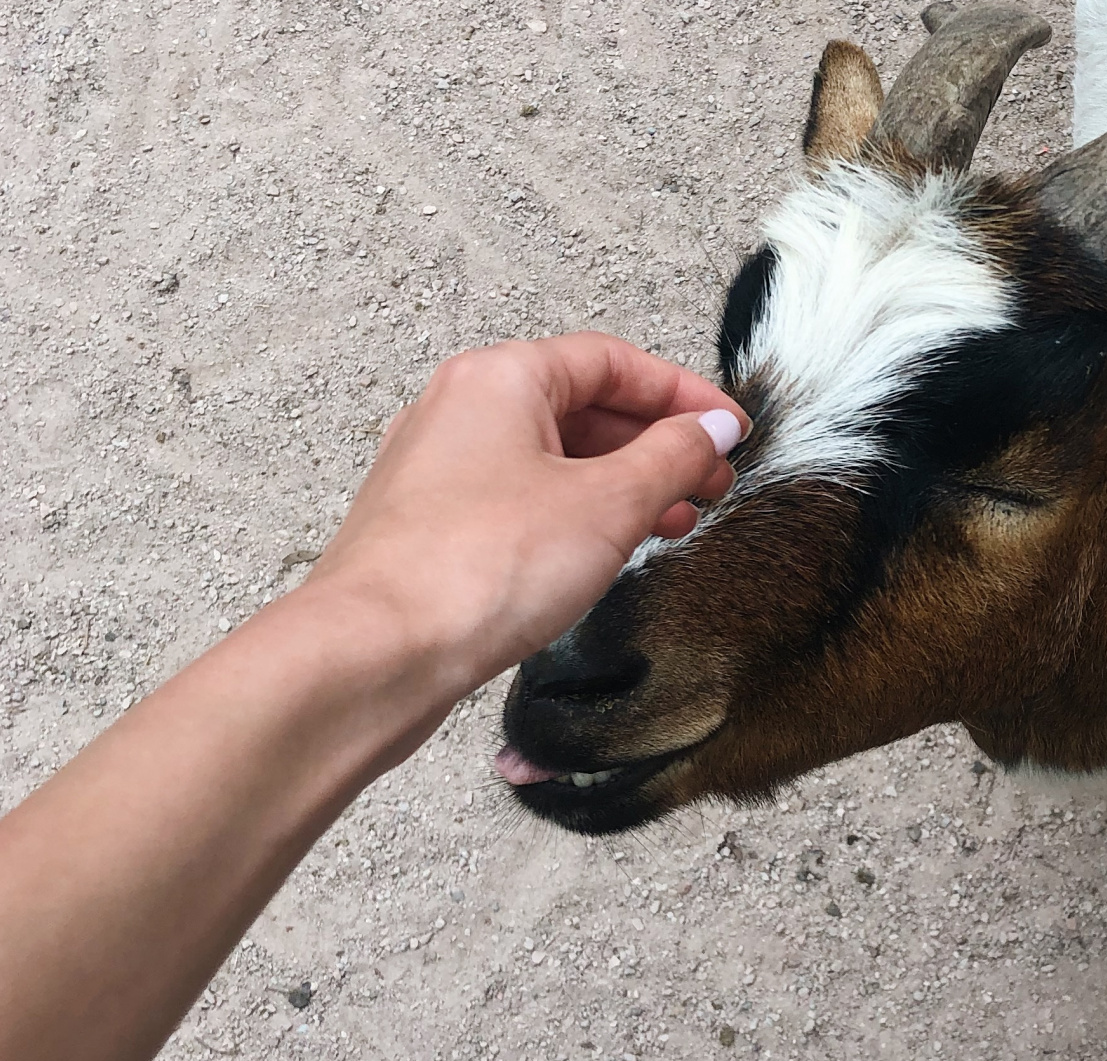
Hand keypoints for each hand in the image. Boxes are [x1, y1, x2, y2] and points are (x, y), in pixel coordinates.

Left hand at [307, 332, 746, 701]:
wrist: (376, 653)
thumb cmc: (478, 569)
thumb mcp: (608, 505)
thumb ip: (672, 457)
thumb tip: (712, 428)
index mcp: (500, 378)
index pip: (612, 362)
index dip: (683, 395)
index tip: (730, 431)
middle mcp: (460, 409)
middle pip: (581, 405)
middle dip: (655, 445)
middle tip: (709, 484)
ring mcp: (437, 468)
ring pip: (550, 456)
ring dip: (620, 484)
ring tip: (671, 524)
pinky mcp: (429, 525)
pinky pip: (518, 499)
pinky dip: (572, 514)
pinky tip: (603, 553)